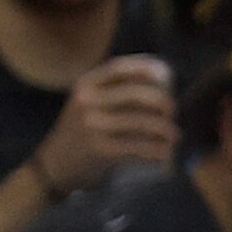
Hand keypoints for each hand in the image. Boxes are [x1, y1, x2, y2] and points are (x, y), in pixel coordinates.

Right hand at [29, 54, 175, 196]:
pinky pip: (139, 147)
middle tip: (173, 111)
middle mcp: (88, 101)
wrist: (57, 163)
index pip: (119, 68)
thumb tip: (157, 83)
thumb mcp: (87, 103)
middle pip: (137, 94)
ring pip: (142, 122)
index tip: (165, 73)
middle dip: (163, 101)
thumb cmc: (81, 131)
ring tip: (175, 135)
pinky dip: (157, 150)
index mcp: (86, 85)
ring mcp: (94, 125)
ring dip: (166, 129)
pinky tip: (165, 153)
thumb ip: (110, 91)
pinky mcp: (102, 149)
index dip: (146, 68)